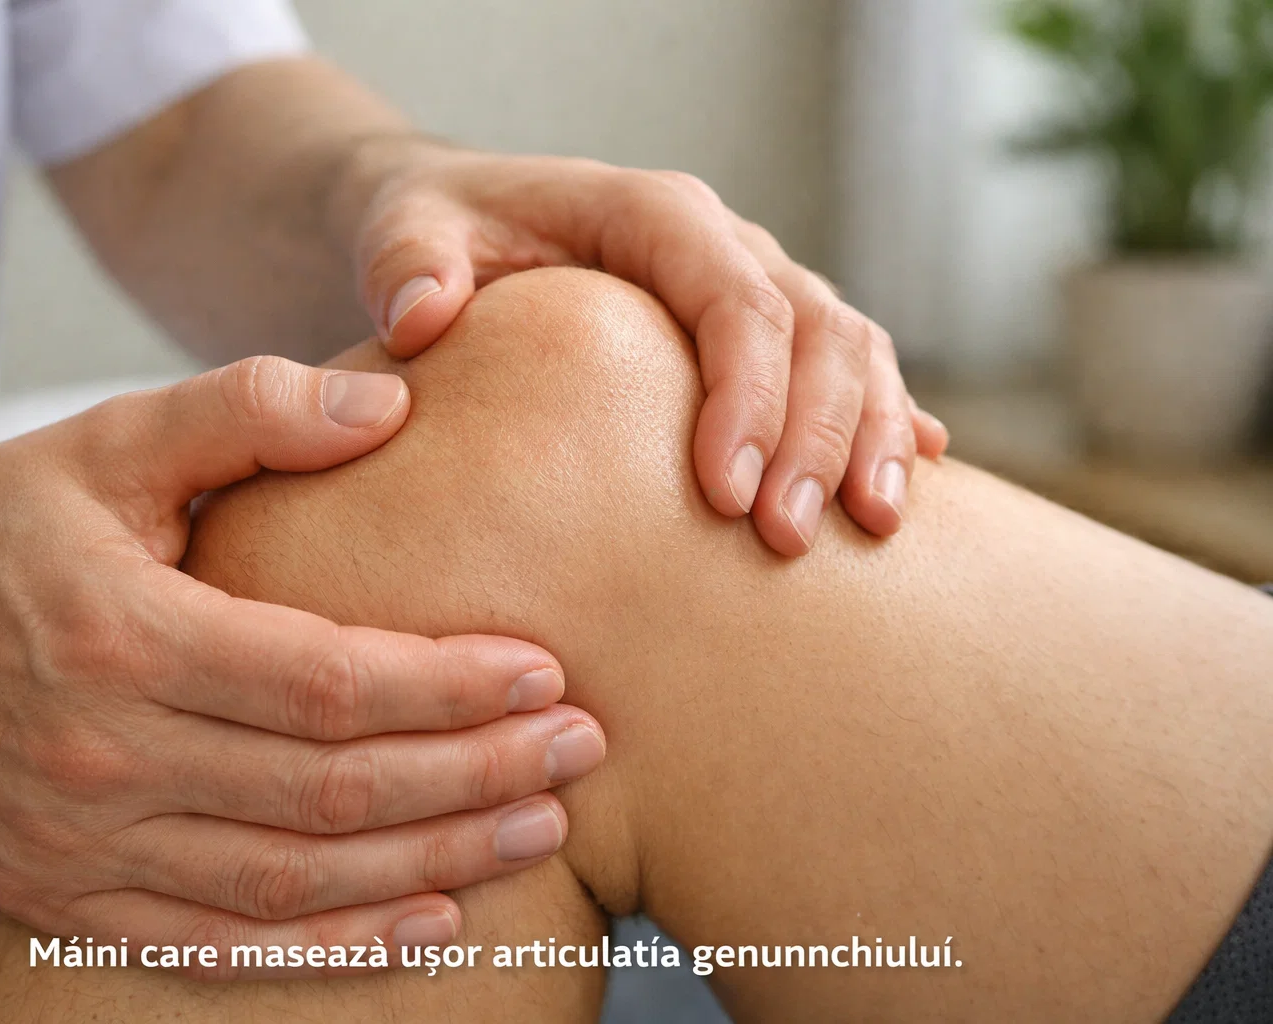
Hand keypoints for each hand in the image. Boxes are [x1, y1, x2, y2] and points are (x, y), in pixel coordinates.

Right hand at [0, 357, 604, 962]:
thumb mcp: (110, 440)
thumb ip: (250, 408)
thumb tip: (393, 400)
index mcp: (123, 636)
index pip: (326, 681)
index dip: (449, 684)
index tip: (548, 670)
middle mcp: (102, 758)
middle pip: (330, 789)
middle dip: (475, 774)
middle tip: (582, 750)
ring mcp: (79, 848)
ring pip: (294, 881)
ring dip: (432, 862)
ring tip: (541, 830)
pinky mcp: (64, 901)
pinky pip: (218, 946)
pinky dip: (332, 946)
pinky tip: (427, 924)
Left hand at [344, 144, 949, 555]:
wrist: (464, 225)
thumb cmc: (438, 234)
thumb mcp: (404, 233)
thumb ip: (407, 262)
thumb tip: (422, 316)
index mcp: (652, 214)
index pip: (732, 297)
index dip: (746, 393)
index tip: (725, 495)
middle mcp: (723, 244)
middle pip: (813, 326)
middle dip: (816, 434)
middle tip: (786, 540)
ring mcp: (755, 287)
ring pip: (852, 347)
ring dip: (866, 438)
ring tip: (870, 532)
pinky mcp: (763, 338)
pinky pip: (849, 370)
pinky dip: (882, 425)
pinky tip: (908, 489)